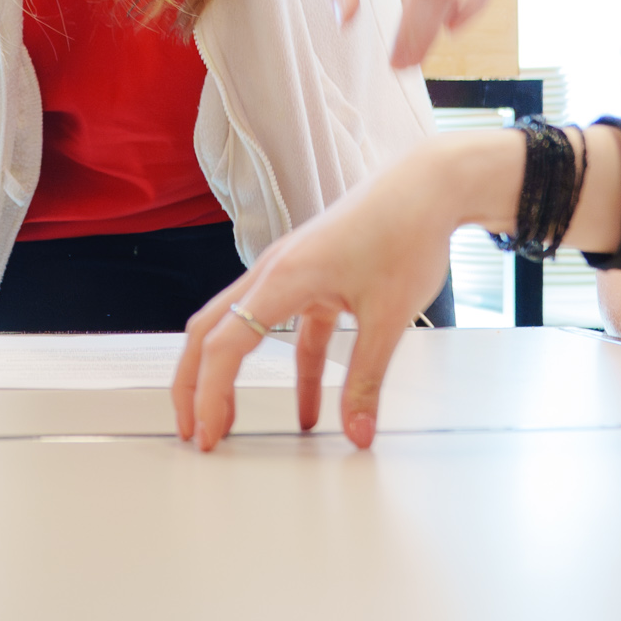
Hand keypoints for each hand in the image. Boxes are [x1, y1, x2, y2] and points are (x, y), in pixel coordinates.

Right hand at [174, 124, 620, 449]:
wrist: (429, 186)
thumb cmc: (406, 231)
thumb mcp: (388, 317)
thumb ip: (367, 380)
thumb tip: (358, 432)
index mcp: (282, 279)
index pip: (223, 346)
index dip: (208, 395)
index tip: (205, 435)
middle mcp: (273, 272)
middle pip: (209, 332)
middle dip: (192, 384)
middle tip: (191, 431)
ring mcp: (289, 273)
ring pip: (239, 329)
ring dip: (230, 376)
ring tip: (229, 423)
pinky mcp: (312, 278)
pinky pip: (288, 331)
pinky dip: (291, 370)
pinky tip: (309, 410)